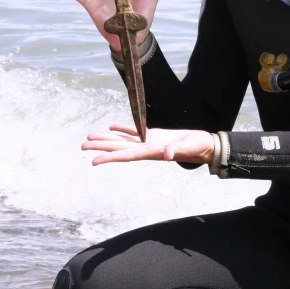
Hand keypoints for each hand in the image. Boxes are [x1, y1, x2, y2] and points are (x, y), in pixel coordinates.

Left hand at [82, 123, 214, 166]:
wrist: (206, 146)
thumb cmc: (199, 147)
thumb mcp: (190, 147)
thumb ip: (178, 150)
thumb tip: (167, 154)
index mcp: (152, 152)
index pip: (127, 155)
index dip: (110, 158)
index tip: (94, 161)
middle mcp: (147, 149)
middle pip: (120, 149)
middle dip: (101, 147)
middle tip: (83, 146)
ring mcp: (150, 143)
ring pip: (124, 141)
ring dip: (107, 139)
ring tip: (90, 137)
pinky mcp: (155, 136)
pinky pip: (135, 132)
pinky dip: (123, 130)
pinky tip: (112, 127)